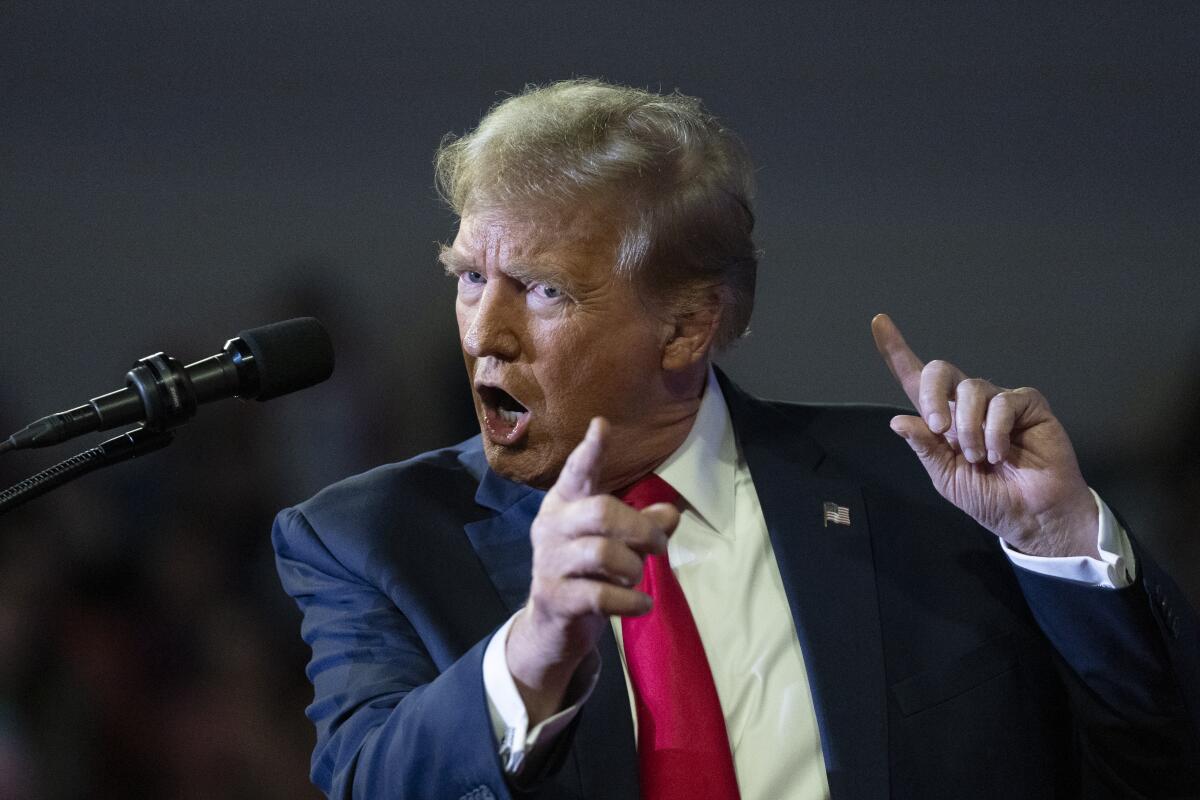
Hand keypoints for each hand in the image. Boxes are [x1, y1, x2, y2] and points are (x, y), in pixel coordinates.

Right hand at [506, 417, 677, 724]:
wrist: (550, 627)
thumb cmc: (587, 573)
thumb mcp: (615, 544)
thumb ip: (642, 525)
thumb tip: (672, 512)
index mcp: (564, 504)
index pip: (576, 471)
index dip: (590, 450)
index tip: (602, 425)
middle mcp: (551, 527)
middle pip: (600, 511)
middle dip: (640, 528)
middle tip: (659, 546)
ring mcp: (548, 563)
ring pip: (603, 553)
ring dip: (634, 567)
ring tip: (638, 578)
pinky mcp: (555, 598)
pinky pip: (601, 595)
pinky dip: (630, 601)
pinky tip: (641, 604)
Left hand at [871, 314, 1098, 558]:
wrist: (1031, 516)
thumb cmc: (990, 498)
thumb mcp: (946, 477)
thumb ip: (925, 447)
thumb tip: (897, 420)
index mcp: (942, 420)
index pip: (916, 380)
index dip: (896, 352)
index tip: (878, 322)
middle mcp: (968, 404)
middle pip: (940, 371)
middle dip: (933, 395)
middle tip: (940, 430)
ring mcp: (998, 401)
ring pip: (972, 389)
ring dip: (971, 429)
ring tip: (980, 458)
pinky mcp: (1028, 403)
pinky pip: (1003, 401)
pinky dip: (996, 430)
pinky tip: (1000, 452)